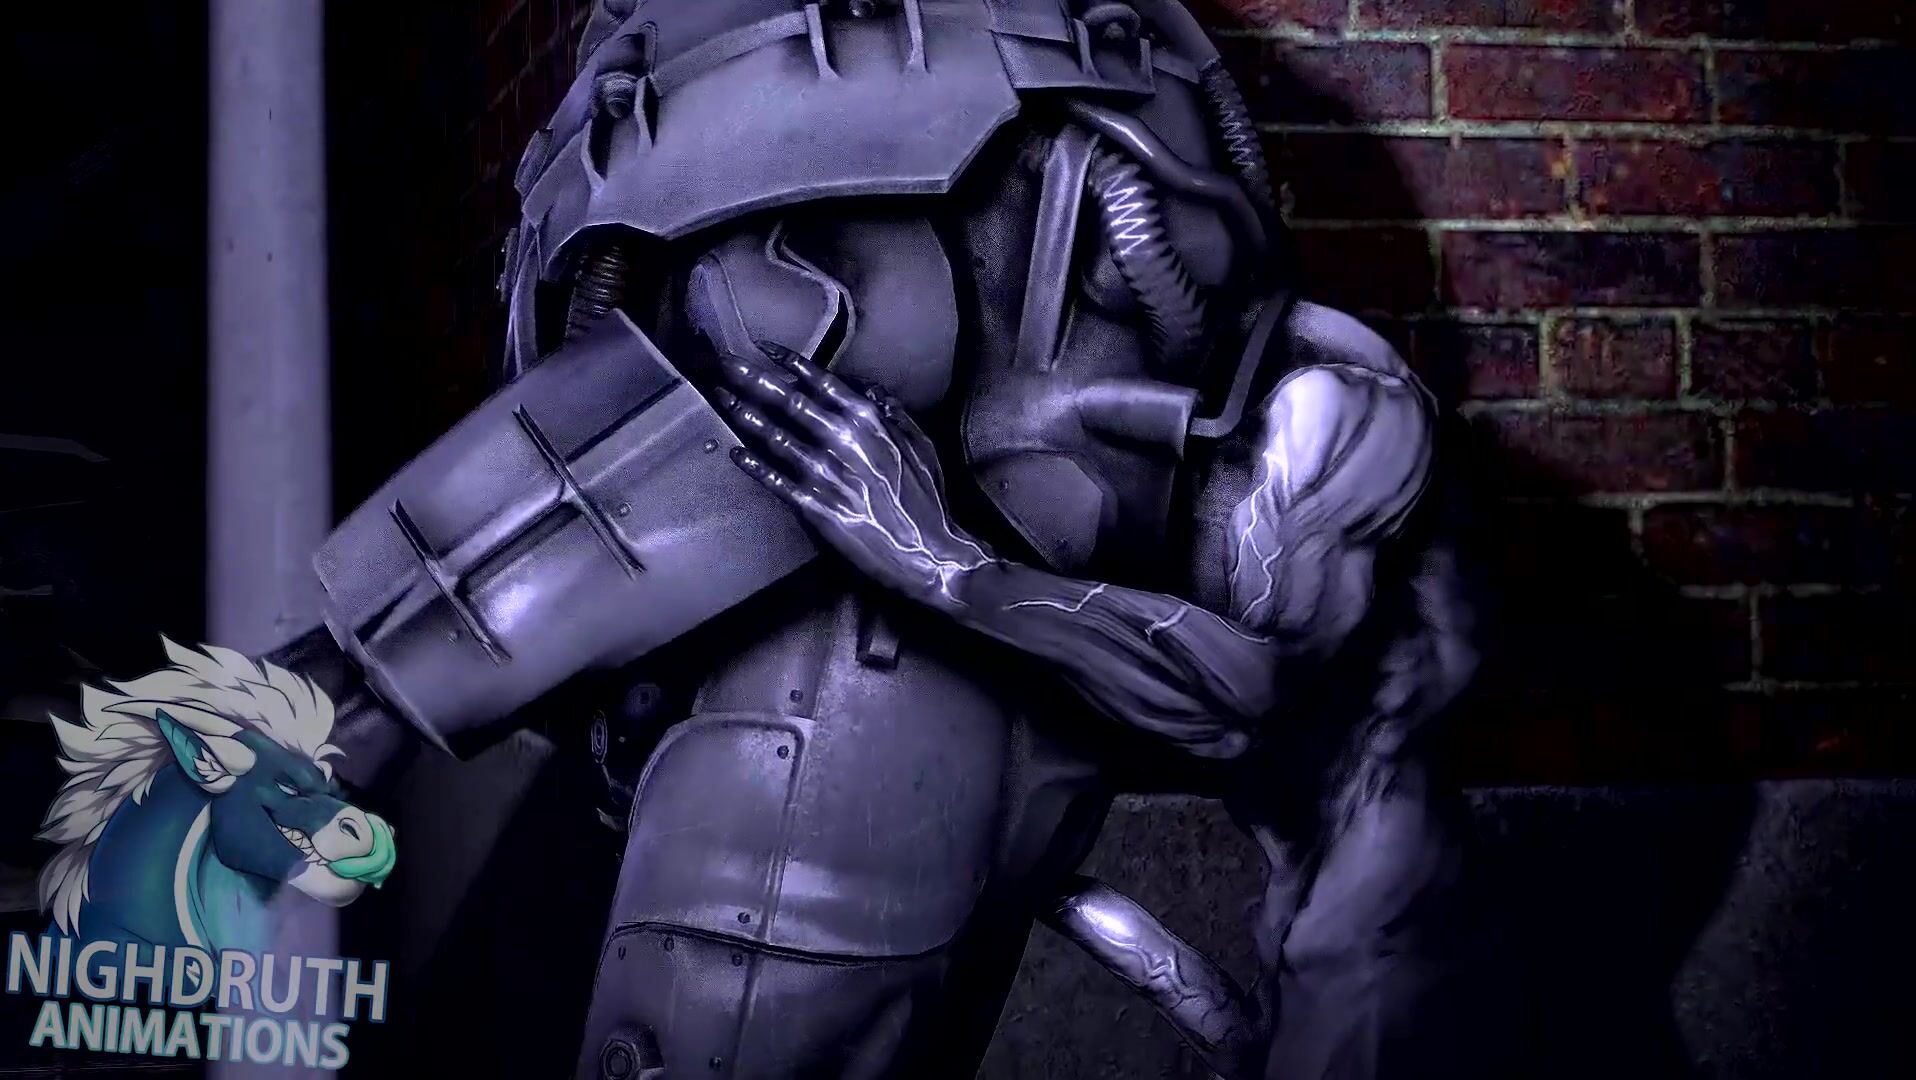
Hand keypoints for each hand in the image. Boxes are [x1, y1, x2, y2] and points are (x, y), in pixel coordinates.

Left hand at [715, 341, 995, 613]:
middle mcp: (844, 440)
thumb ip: (892, 413)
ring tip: (720, 397)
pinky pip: (776, 481)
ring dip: (744, 415)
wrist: (930, 553)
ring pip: (775, 436)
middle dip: (751, 378)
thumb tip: (866, 388)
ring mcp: (826, 474)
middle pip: (788, 401)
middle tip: (723, 362)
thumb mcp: (919, 445)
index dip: (788, 362)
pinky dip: (754, 466)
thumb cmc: (926, 500)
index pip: (821, 381)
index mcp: (869, 421)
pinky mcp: (815, 507)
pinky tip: (735, 454)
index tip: (763, 347)